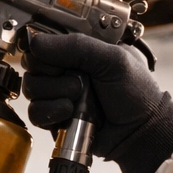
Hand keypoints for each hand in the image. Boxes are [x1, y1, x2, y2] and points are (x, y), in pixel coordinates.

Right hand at [24, 33, 162, 152]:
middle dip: (52, 75)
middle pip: (32, 64)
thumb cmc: (137, 93)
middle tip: (78, 80)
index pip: (43, 40)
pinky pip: (35, 112)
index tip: (61, 60)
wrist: (141, 132)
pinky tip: (69, 113)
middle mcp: (64, 68)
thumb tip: (37, 42)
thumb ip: (76, 46)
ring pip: (31, 88)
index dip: (44, 50)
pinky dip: (50, 113)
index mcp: (78, 48)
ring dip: (55, 94)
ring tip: (78, 99)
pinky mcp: (54, 116)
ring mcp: (58, 92)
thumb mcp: (113, 59)